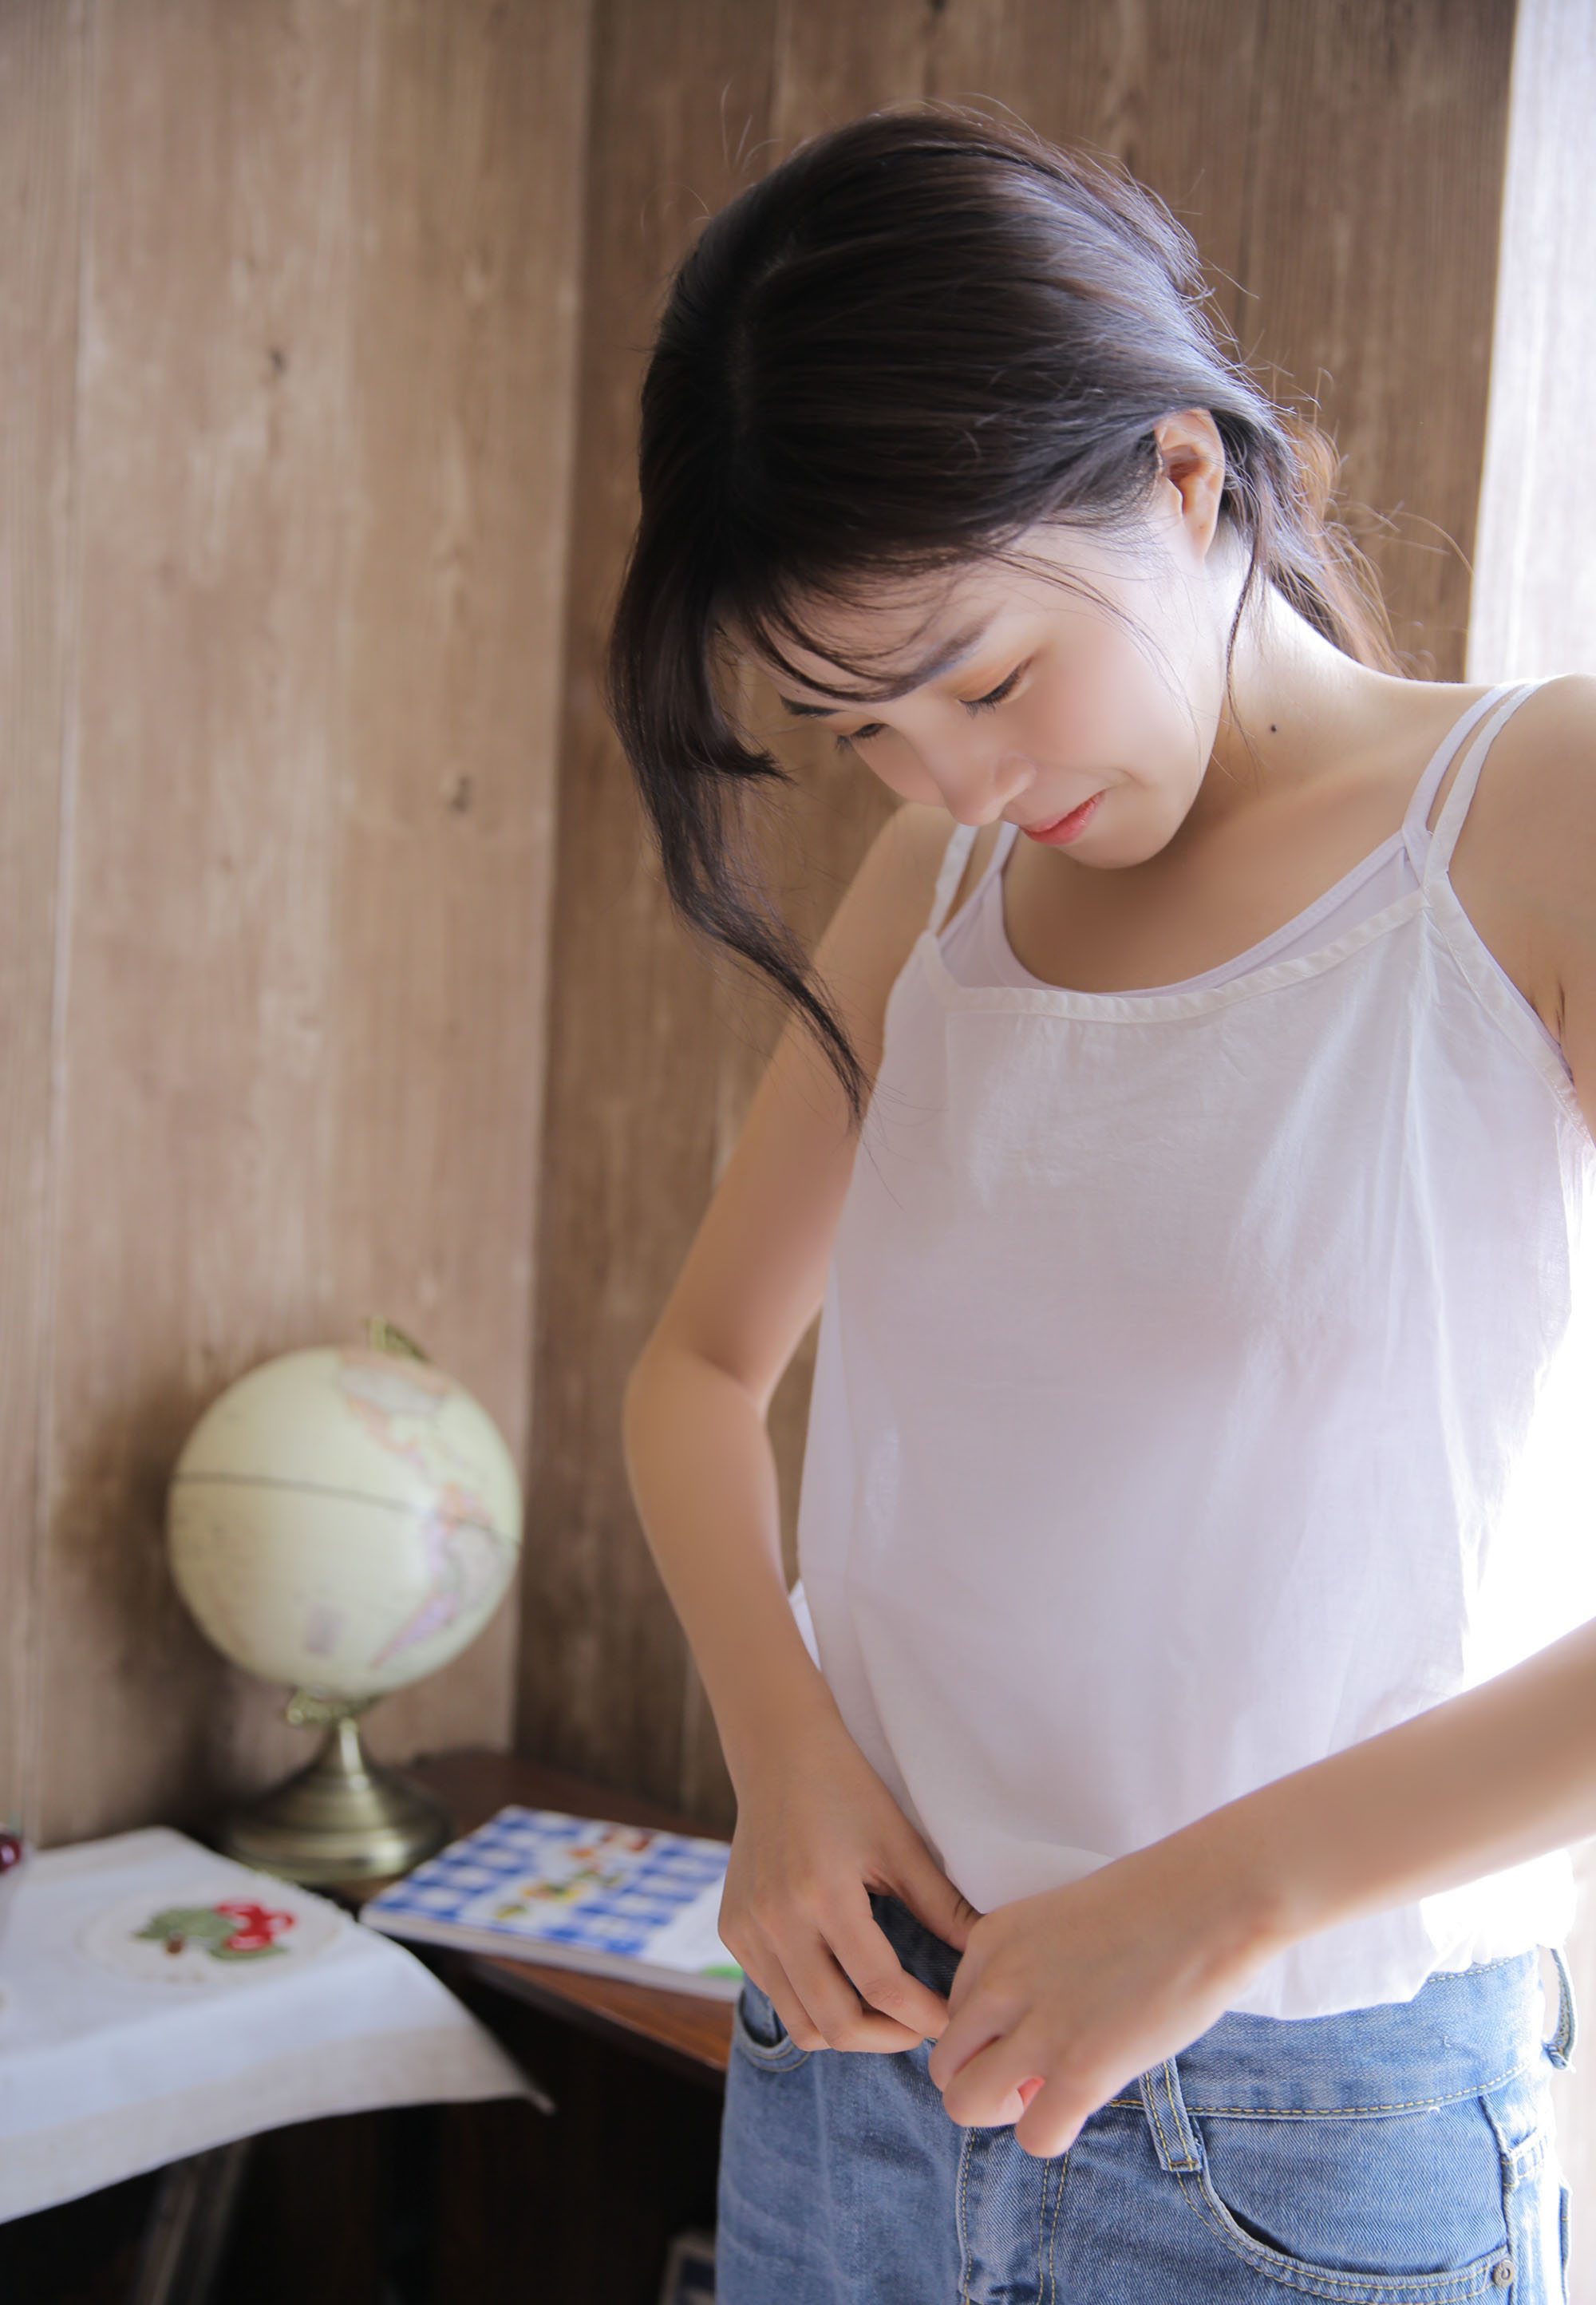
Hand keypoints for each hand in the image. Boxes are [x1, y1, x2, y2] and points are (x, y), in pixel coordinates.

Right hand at [719, 1706, 978, 2053]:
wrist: (778, 1754)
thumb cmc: (846, 1790)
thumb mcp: (900, 1842)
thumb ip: (941, 1904)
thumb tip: (986, 1955)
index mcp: (822, 1893)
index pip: (880, 1987)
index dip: (924, 2016)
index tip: (954, 2020)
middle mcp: (777, 1919)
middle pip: (836, 2024)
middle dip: (888, 2039)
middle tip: (922, 2025)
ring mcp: (747, 1930)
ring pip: (801, 2024)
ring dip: (849, 2031)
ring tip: (887, 2013)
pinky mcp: (732, 1932)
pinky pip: (776, 1996)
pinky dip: (813, 2005)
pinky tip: (844, 1981)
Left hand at [927, 1828, 1276, 2155]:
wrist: (1209, 1898)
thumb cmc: (1151, 1904)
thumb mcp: (1059, 1922)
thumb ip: (1027, 1969)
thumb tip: (1025, 2033)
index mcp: (990, 1939)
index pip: (954, 2013)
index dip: (994, 2034)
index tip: (1040, 2028)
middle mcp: (998, 1982)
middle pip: (944, 2063)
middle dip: (984, 2078)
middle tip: (1035, 2073)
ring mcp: (1036, 2026)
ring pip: (963, 2103)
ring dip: (1005, 2110)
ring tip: (1050, 2091)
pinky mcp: (1079, 2069)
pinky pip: (1032, 2136)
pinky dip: (1051, 2132)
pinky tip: (1082, 2104)